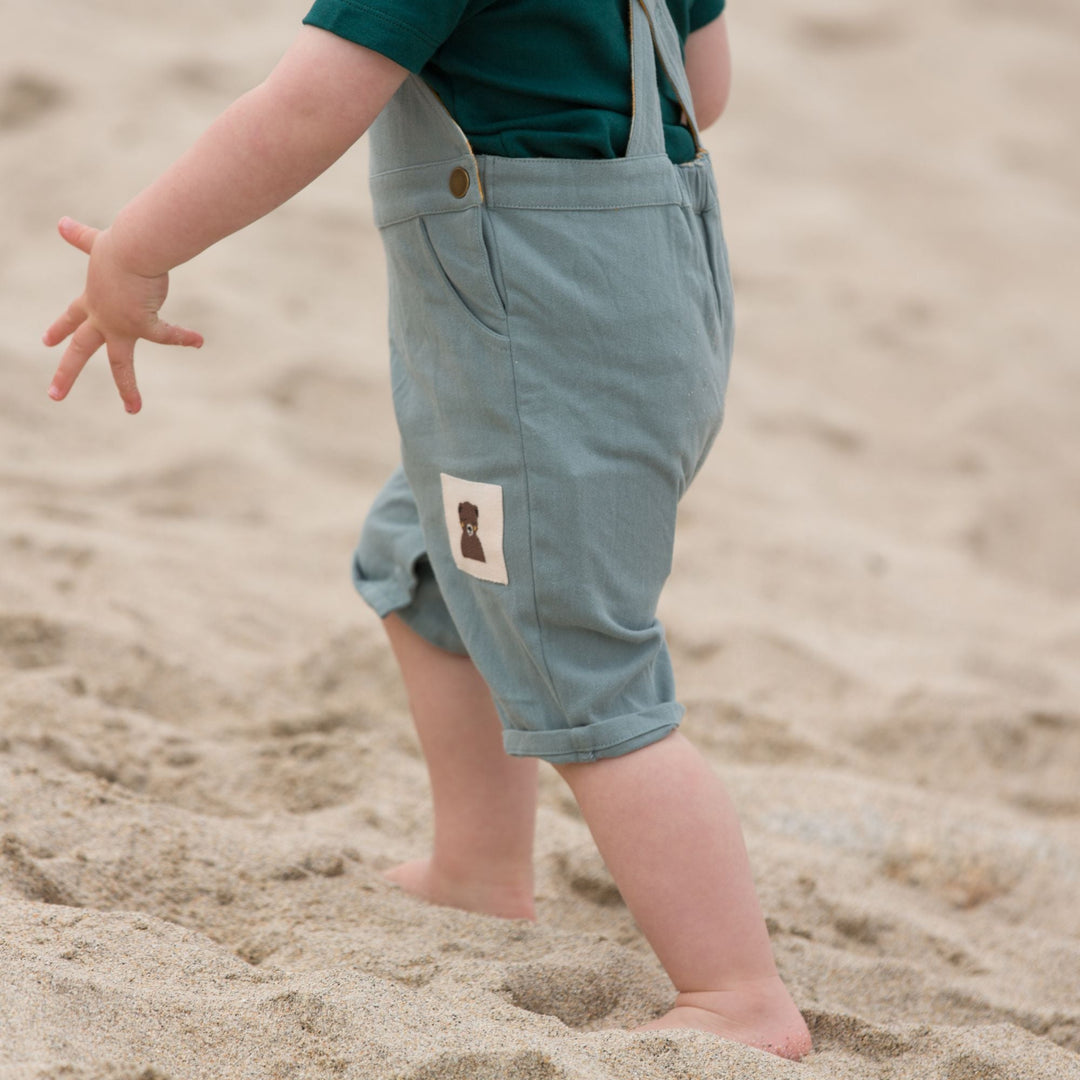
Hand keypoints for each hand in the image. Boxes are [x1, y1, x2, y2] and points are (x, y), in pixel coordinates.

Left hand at [42, 217, 203, 413]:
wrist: (133, 247)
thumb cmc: (121, 243)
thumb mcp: (100, 244)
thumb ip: (82, 237)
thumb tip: (60, 222)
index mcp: (94, 300)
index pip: (72, 316)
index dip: (59, 329)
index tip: (45, 342)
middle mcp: (103, 317)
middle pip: (80, 350)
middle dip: (65, 374)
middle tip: (53, 395)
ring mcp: (120, 325)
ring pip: (120, 364)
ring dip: (127, 390)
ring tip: (133, 411)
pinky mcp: (141, 326)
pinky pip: (166, 337)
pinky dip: (184, 337)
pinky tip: (198, 341)